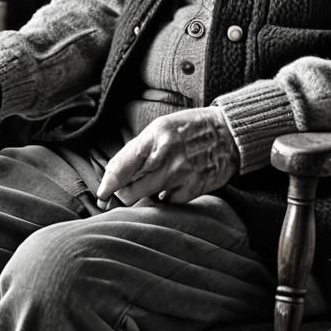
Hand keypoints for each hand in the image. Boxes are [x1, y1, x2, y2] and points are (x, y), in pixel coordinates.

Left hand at [97, 107, 239, 206]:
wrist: (229, 132)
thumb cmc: (190, 128)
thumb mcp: (160, 128)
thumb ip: (138, 150)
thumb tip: (115, 173)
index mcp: (154, 137)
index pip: (121, 168)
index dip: (107, 185)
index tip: (102, 195)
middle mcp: (167, 156)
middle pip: (130, 191)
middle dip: (121, 195)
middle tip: (119, 196)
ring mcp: (182, 174)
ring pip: (147, 199)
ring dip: (142, 198)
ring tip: (145, 189)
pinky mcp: (195, 188)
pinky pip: (170, 203)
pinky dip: (165, 199)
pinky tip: (169, 188)